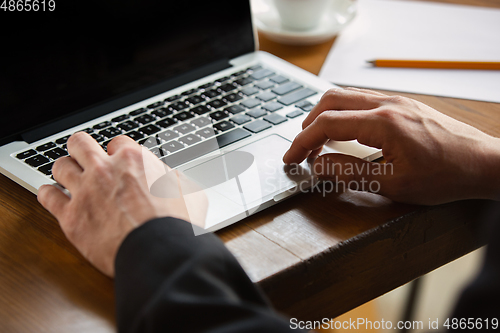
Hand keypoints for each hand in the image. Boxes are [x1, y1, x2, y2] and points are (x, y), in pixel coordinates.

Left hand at [37, 132, 206, 276]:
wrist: (158, 252)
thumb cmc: (177, 224)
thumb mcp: (191, 193)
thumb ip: (176, 180)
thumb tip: (174, 179)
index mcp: (134, 160)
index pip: (117, 142)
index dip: (117, 151)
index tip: (117, 160)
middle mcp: (105, 169)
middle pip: (80, 143)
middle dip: (81, 147)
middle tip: (84, 155)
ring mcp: (85, 191)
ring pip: (60, 165)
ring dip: (64, 169)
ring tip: (67, 175)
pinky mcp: (71, 217)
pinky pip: (47, 196)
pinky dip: (47, 193)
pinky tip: (51, 195)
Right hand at [283, 87, 499, 204]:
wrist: (484, 164)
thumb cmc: (447, 175)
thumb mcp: (393, 183)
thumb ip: (349, 173)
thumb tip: (318, 165)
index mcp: (383, 122)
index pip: (327, 124)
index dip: (302, 142)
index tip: (291, 158)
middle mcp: (387, 104)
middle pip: (331, 100)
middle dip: (308, 124)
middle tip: (301, 148)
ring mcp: (396, 101)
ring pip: (346, 96)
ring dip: (325, 115)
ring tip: (317, 140)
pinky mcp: (403, 105)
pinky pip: (362, 100)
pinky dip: (343, 113)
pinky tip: (345, 132)